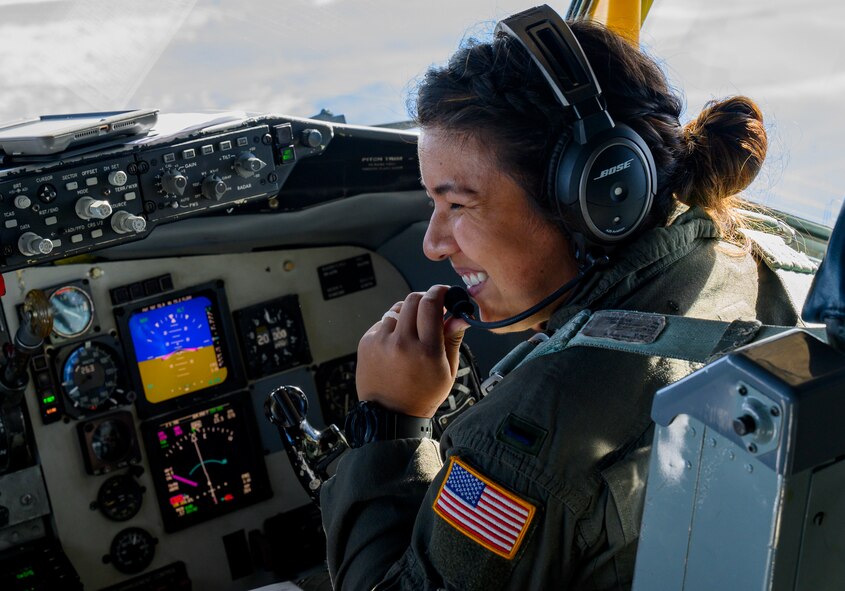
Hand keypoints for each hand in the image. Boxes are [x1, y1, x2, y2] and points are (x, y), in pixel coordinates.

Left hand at [356, 285, 468, 417]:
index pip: (431, 304)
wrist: (390, 416)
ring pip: (397, 310)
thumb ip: (453, 339)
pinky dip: (393, 326)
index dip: (439, 292)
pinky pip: (383, 322)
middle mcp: (402, 343)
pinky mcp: (367, 343)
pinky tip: (398, 343)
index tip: (443, 291)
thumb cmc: (422, 396)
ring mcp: (381, 342)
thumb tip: (461, 315)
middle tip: (431, 308)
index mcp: (426, 350)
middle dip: (425, 298)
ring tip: (413, 332)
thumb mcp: (448, 371)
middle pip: (413, 299)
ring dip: (408, 314)